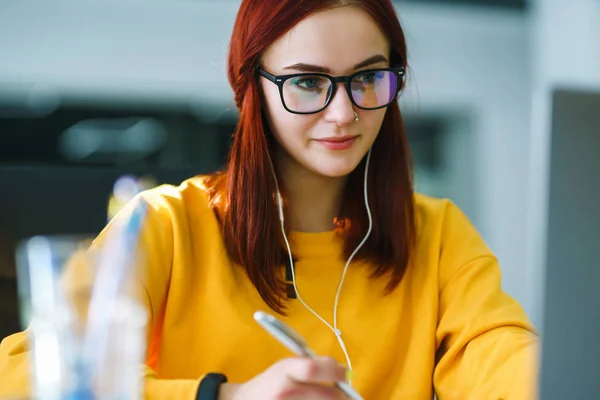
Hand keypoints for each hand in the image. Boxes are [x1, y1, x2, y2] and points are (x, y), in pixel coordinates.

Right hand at [219, 357, 348, 399]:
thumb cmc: (269, 384)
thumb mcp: (286, 367)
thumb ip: (311, 367)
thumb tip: (343, 373)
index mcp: (284, 371)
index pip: (313, 369)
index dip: (335, 371)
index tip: (346, 374)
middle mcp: (285, 390)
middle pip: (327, 395)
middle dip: (341, 395)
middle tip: (345, 394)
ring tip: (329, 399)